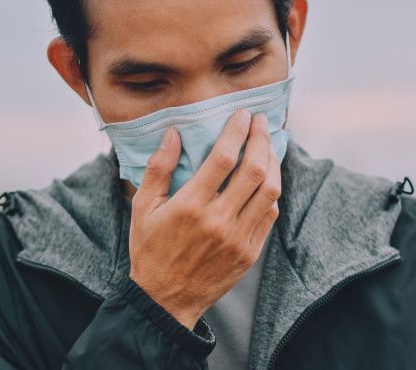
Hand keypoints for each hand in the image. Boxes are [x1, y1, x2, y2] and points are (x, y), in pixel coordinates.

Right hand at [128, 110, 280, 328]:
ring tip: (268, 146)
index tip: (241, 115)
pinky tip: (266, 178)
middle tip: (260, 122)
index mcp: (190, 206)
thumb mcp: (143, 208)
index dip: (236, 131)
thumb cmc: (150, 250)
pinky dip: (272, 192)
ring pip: (270, 192)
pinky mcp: (249, 252)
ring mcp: (238, 238)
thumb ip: (158, 168)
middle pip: (254, 170)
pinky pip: (270, 215)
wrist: (165, 300)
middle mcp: (218, 221)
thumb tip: (172, 134)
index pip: (223, 158)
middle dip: (261, 139)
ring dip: (272, 163)